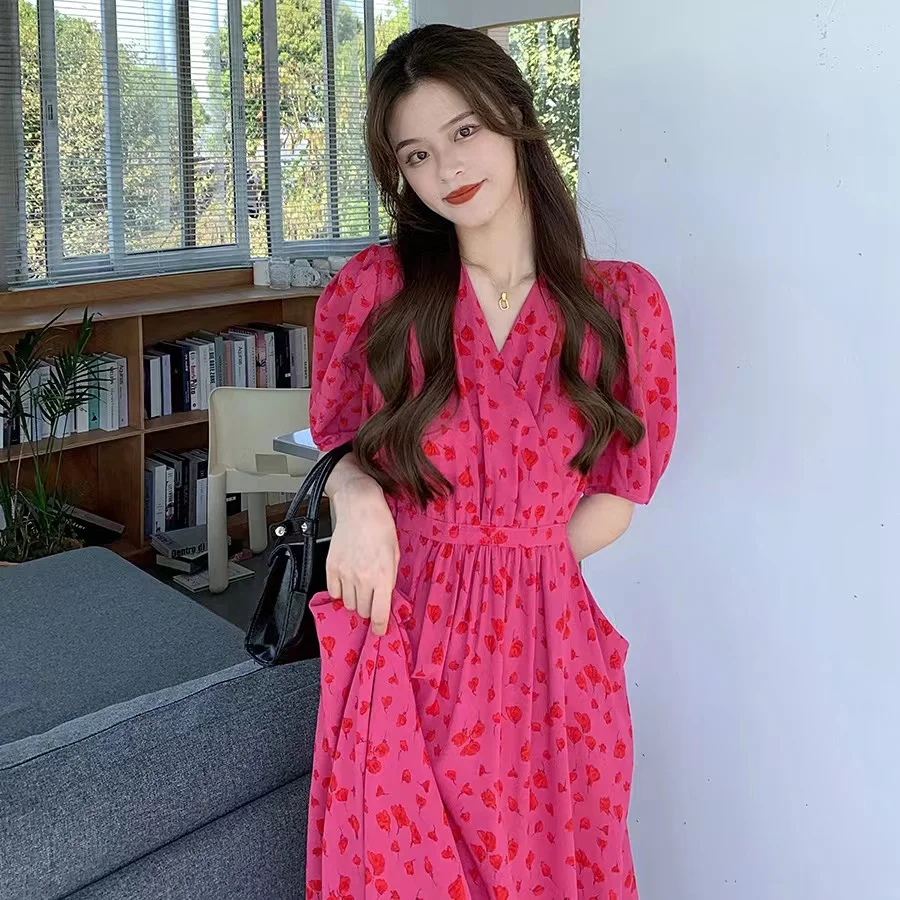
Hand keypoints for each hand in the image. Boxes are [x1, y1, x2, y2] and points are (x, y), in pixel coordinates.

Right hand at [326, 474, 398, 635]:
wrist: (359, 507)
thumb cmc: (381, 526)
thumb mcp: (394, 554)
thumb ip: (389, 579)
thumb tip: (386, 598)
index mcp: (382, 576)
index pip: (380, 613)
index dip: (380, 627)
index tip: (380, 630)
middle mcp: (362, 578)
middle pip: (363, 611)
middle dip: (369, 609)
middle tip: (373, 598)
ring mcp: (344, 573)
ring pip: (348, 603)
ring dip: (355, 600)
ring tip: (360, 586)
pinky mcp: (331, 566)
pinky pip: (333, 591)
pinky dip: (340, 591)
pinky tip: (347, 581)